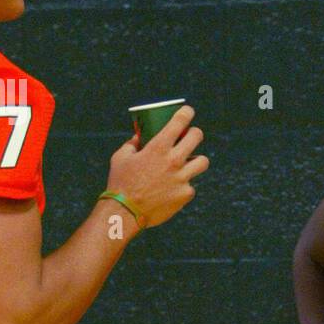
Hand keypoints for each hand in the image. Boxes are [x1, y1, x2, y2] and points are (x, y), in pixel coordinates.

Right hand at [105, 105, 209, 227]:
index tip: (188, 112)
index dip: (186, 113)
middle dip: (194, 133)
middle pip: (197, 136)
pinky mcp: (185, 194)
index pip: (180, 121)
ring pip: (203, 161)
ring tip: (188, 163)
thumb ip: (133, 143)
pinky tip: (172, 189)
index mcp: (158, 147)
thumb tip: (140, 135)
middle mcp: (174, 160)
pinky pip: (190, 185)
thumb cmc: (120, 182)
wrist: (125, 212)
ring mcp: (182, 178)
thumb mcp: (121, 157)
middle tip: (190, 136)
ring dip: (196, 160)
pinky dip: (183, 185)